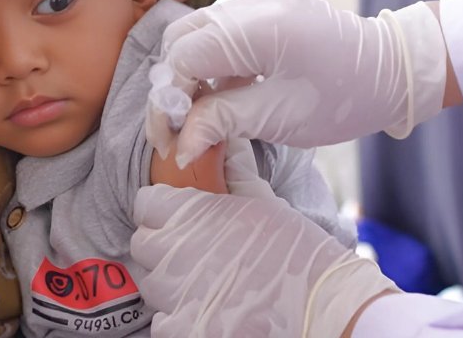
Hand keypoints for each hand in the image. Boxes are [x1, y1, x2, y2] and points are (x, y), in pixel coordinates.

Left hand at [131, 184, 396, 337]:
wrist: (320, 305)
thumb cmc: (295, 249)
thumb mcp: (263, 201)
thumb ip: (235, 172)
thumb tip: (228, 143)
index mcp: (188, 213)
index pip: (145, 204)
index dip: (161, 208)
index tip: (177, 215)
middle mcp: (172, 251)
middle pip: (142, 243)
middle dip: (162, 244)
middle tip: (193, 248)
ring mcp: (174, 295)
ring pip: (150, 283)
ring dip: (169, 280)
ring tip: (204, 279)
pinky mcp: (182, 329)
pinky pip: (162, 321)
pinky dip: (178, 316)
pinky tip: (206, 308)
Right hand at [146, 0, 446, 166]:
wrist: (392, 71)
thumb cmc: (344, 98)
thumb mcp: (280, 117)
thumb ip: (221, 122)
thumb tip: (178, 145)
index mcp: (260, 26)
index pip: (184, 56)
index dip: (170, 99)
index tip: (174, 139)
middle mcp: (255, 1)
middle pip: (181, 37)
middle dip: (174, 83)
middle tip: (182, 126)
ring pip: (197, 32)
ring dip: (191, 73)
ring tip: (204, 113)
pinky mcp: (266, 7)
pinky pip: (221, 31)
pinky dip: (212, 62)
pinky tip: (224, 93)